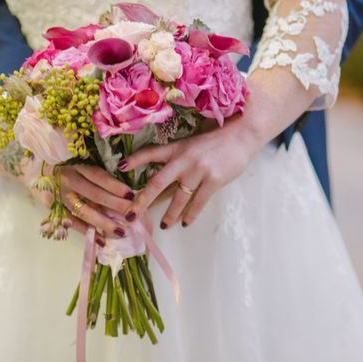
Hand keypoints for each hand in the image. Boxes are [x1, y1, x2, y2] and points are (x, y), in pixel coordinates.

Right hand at [60, 165, 134, 239]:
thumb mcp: (79, 162)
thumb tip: (124, 189)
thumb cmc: (66, 166)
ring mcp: (61, 197)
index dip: (115, 186)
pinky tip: (102, 241)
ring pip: (84, 211)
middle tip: (132, 215)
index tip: (131, 195)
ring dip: (103, 223)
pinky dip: (87, 232)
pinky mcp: (56, 210)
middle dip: (115, 206)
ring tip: (120, 232)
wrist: (41, 172)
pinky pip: (73, 223)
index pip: (99, 176)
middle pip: (95, 195)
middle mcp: (68, 181)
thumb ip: (97, 174)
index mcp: (76, 165)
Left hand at [120, 116, 264, 228]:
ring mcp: (199, 170)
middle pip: (157, 182)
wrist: (242, 135)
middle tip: (131, 216)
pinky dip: (190, 215)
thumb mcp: (192, 144)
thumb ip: (178, 159)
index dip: (135, 159)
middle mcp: (184, 159)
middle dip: (142, 201)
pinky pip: (198, 202)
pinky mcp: (214, 180)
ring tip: (163, 225)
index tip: (120, 167)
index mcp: (177, 147)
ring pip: (178, 198)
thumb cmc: (217, 141)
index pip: (151, 152)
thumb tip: (162, 178)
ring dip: (169, 215)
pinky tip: (185, 223)